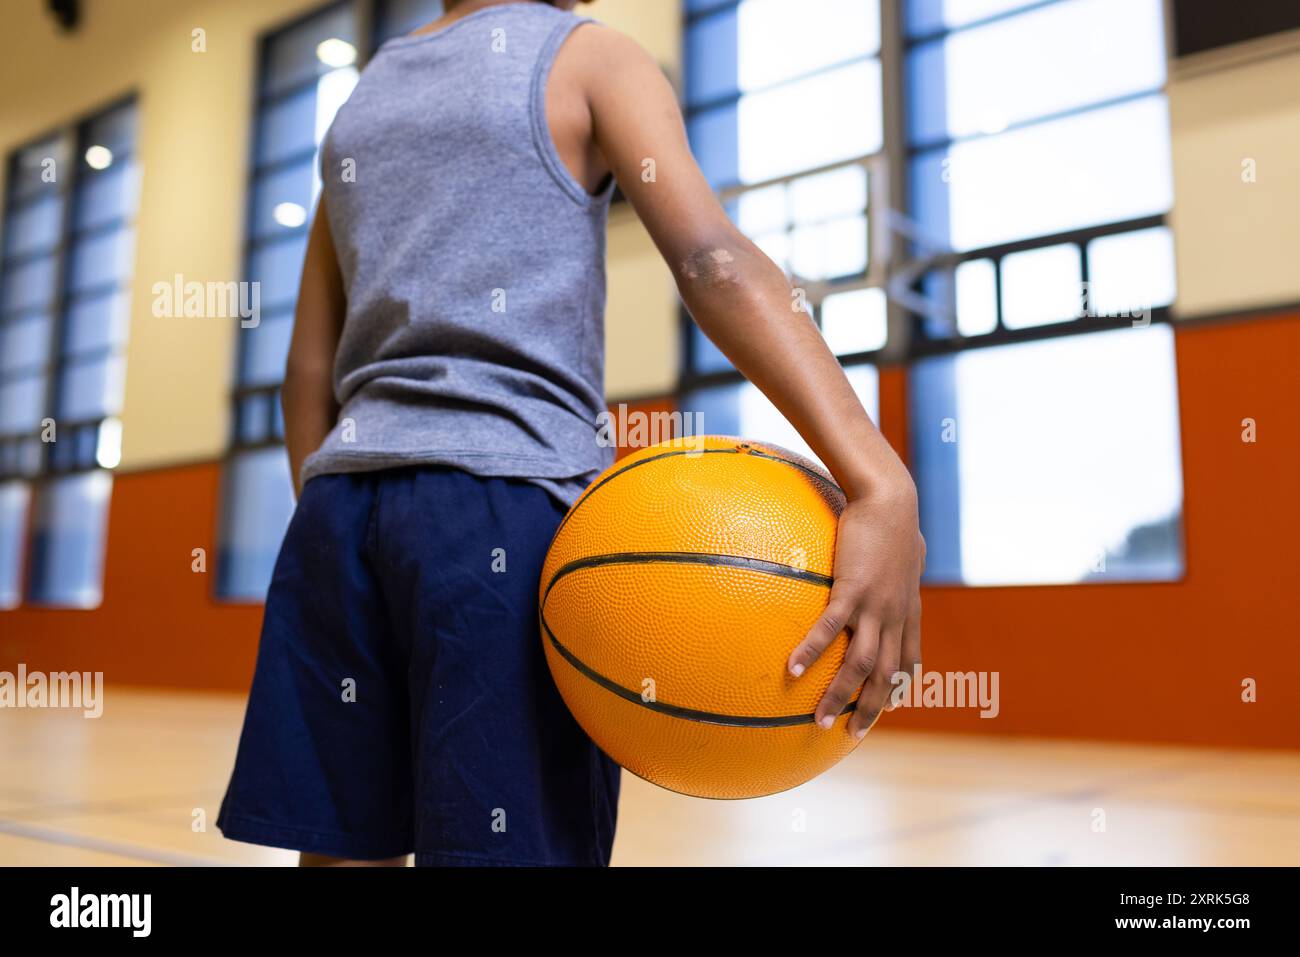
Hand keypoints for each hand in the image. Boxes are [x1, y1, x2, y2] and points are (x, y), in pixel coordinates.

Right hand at [787, 475, 923, 738]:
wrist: (890, 500)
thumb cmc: (894, 520)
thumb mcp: (904, 552)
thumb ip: (897, 569)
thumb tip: (889, 567)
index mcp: (907, 611)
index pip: (909, 662)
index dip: (899, 689)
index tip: (887, 709)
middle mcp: (895, 617)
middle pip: (886, 676)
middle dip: (870, 710)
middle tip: (851, 735)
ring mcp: (875, 607)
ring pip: (861, 665)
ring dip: (841, 696)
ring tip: (820, 720)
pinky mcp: (854, 591)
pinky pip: (830, 629)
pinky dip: (812, 652)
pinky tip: (792, 669)